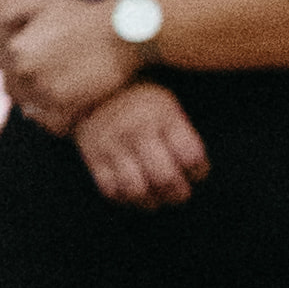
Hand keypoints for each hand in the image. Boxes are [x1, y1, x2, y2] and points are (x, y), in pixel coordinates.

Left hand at [0, 0, 136, 130]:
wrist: (122, 31)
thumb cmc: (87, 17)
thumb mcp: (48, 5)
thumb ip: (18, 13)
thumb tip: (1, 25)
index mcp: (16, 49)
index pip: (9, 80)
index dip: (24, 85)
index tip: (40, 86)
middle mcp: (24, 70)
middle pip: (21, 97)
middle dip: (34, 98)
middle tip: (54, 97)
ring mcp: (44, 89)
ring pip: (37, 112)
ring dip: (48, 110)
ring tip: (66, 105)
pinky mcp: (67, 105)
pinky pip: (57, 123)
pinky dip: (63, 123)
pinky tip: (76, 114)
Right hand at [73, 77, 209, 207]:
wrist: (90, 85)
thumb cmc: (138, 99)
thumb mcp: (166, 103)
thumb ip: (181, 132)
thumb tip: (195, 170)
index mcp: (162, 114)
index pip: (190, 156)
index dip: (198, 171)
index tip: (197, 172)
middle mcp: (137, 129)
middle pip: (164, 177)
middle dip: (178, 193)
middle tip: (180, 194)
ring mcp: (112, 143)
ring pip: (136, 189)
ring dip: (151, 201)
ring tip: (156, 199)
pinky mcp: (92, 155)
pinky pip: (110, 189)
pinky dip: (124, 198)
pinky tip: (132, 192)